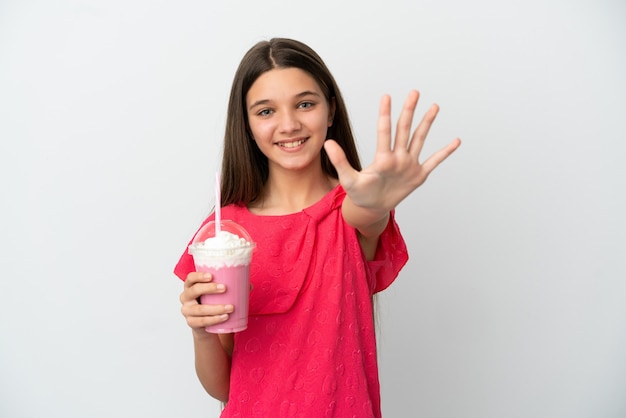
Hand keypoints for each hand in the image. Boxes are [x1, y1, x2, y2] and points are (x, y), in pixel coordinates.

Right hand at [180, 272, 232, 331]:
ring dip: (216, 308)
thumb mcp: (216, 293)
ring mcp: (187, 311)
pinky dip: (215, 319)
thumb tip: (249, 285)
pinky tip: (224, 317)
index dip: (199, 276)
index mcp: (190, 286)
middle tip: (224, 288)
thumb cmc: (210, 302)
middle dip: (209, 288)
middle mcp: (185, 297)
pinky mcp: (191, 322)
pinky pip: (202, 321)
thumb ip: (229, 287)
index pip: (190, 278)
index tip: (211, 276)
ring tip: (231, 307)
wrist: (205, 323)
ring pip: (200, 309)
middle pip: (194, 291)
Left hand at [324, 90, 460, 212]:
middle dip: (409, 111)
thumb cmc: (360, 193)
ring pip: (419, 139)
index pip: (384, 131)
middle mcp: (397, 157)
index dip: (385, 114)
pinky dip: (445, 152)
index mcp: (382, 158)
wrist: (372, 207)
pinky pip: (434, 161)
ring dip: (426, 123)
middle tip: (414, 92)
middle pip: (404, 129)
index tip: (386, 97)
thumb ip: (340, 161)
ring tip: (434, 106)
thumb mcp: (348, 179)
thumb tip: (327, 143)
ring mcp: (409, 164)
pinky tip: (455, 141)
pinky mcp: (418, 175)